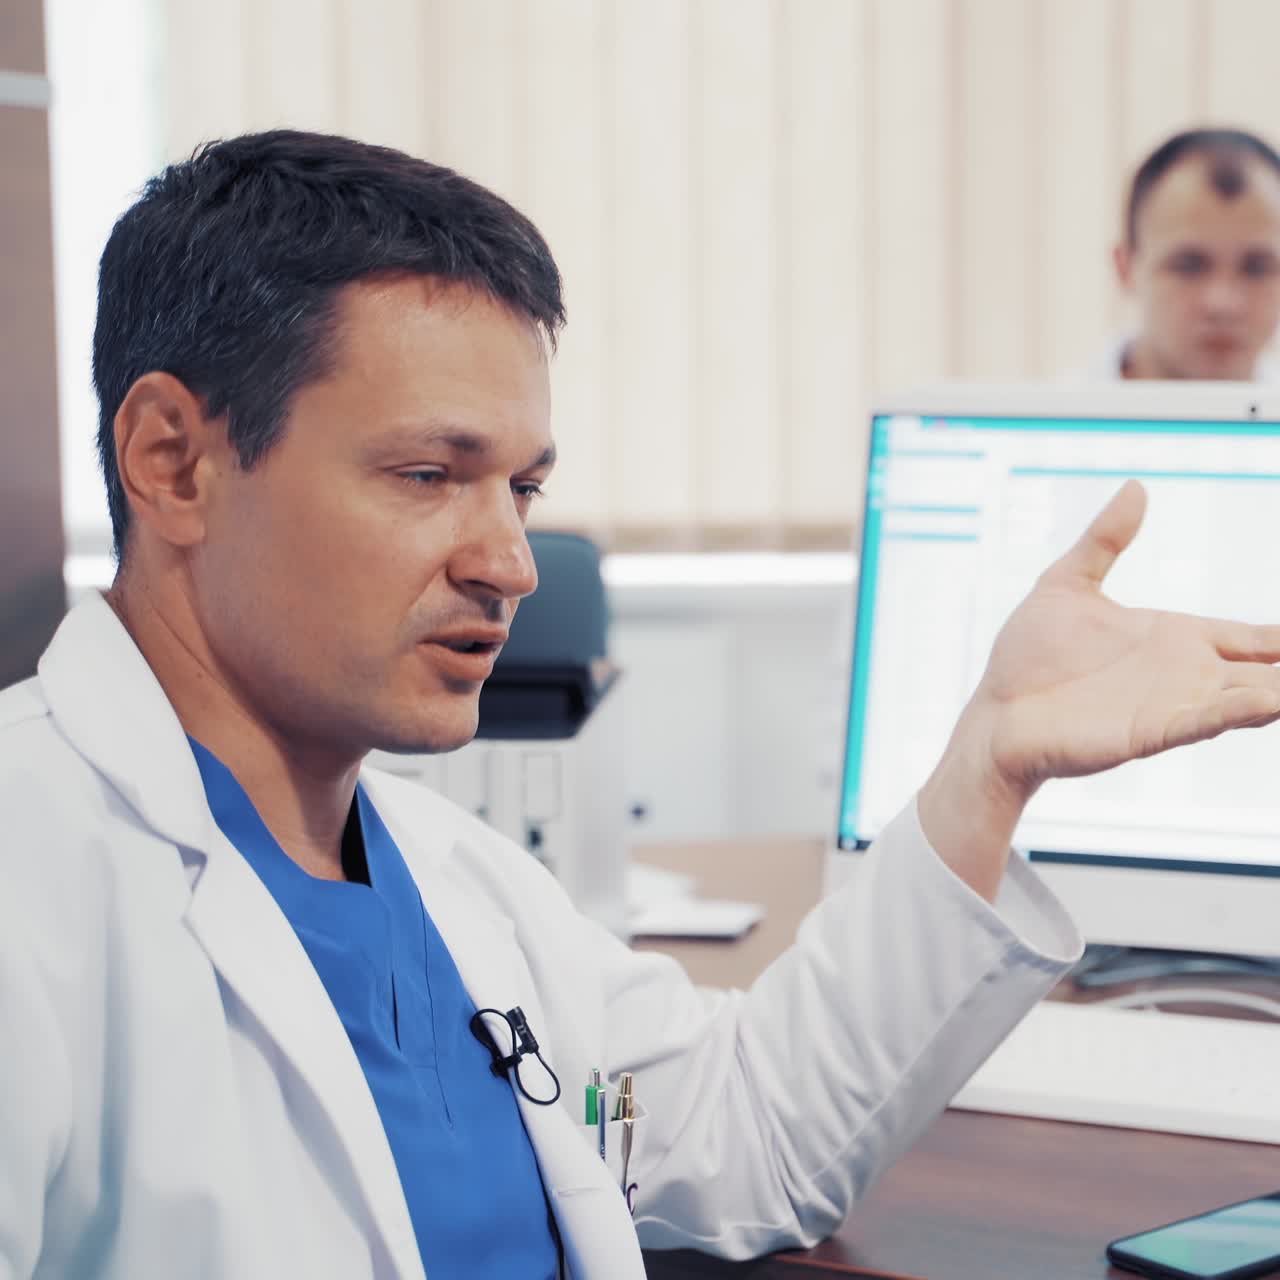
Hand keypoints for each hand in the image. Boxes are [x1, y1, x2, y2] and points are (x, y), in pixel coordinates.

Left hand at [919, 480, 1279, 899]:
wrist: (994, 714)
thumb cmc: (1026, 658)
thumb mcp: (1066, 584)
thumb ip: (1104, 540)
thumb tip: (1135, 488)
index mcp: (1173, 638)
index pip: (1252, 637)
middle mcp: (1183, 674)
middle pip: (1266, 670)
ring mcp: (1170, 705)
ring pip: (1249, 698)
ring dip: (1277, 693)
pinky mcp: (1148, 731)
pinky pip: (1203, 721)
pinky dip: (1238, 711)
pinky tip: (1268, 702)